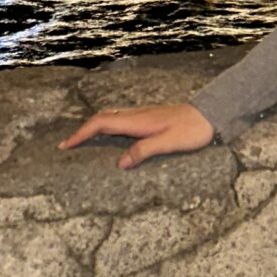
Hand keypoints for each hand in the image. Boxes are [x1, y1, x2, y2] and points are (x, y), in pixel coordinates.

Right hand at [59, 101, 216, 169]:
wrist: (210, 113)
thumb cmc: (192, 130)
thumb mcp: (169, 143)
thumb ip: (144, 151)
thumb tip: (119, 163)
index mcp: (138, 120)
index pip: (102, 123)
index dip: (82, 133)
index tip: (66, 145)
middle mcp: (138, 115)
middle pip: (103, 118)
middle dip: (83, 129)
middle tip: (68, 144)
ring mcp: (144, 115)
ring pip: (112, 117)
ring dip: (95, 127)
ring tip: (83, 141)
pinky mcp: (150, 117)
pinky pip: (122, 120)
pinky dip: (108, 126)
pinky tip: (111, 137)